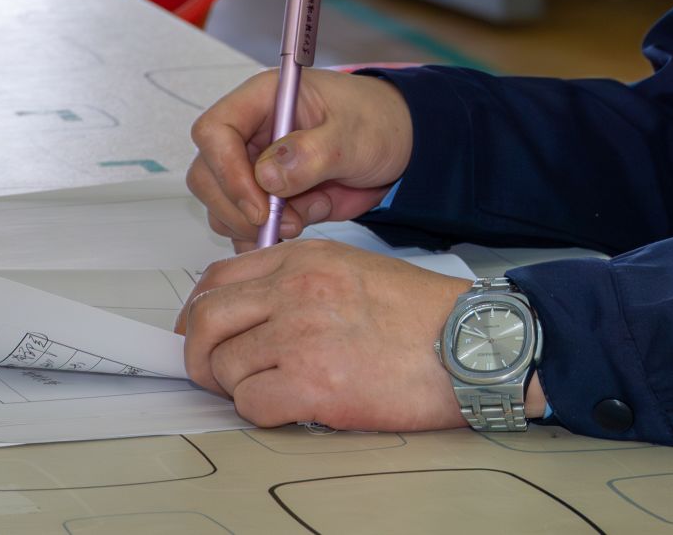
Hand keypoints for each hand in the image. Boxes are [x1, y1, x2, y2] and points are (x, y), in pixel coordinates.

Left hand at [176, 240, 549, 431]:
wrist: (473, 344)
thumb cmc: (426, 315)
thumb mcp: (356, 270)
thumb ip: (300, 281)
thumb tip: (251, 313)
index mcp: (306, 259)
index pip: (219, 277)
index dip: (200, 311)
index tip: (206, 334)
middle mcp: (295, 291)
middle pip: (206, 320)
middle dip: (200, 353)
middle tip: (216, 373)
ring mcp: (300, 337)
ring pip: (225, 367)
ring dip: (240, 387)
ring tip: (275, 390)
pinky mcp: (312, 385)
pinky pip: (252, 406)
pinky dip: (263, 413)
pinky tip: (295, 407)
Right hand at [186, 65, 414, 250]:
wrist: (400, 146)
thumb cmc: (377, 122)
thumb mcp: (353, 134)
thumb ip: (313, 152)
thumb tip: (267, 176)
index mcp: (263, 100)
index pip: (214, 131)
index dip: (227, 171)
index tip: (260, 204)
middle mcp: (249, 134)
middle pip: (207, 176)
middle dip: (239, 208)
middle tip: (285, 222)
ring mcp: (254, 168)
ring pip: (222, 206)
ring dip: (259, 224)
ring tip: (311, 210)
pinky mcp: (265, 198)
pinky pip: (242, 226)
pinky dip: (266, 236)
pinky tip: (306, 222)